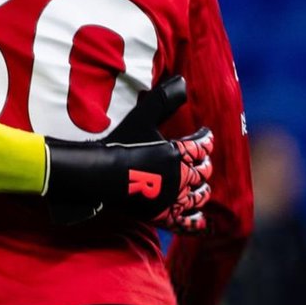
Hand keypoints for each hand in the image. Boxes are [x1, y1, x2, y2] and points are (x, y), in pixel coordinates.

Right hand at [43, 75, 213, 229]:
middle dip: (204, 163)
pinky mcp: (163, 217)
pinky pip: (188, 224)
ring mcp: (174, 200)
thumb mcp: (142, 117)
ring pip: (201, 196)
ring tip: (201, 186)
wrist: (100, 176)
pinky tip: (201, 219)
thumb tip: (183, 80)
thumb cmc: (120, 144)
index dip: (206, 138)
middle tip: (201, 159)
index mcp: (180, 152)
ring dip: (203, 189)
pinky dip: (197, 222)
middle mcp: (182, 177)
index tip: (205, 134)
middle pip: (204, 170)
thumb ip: (164, 99)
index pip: (204, 144)